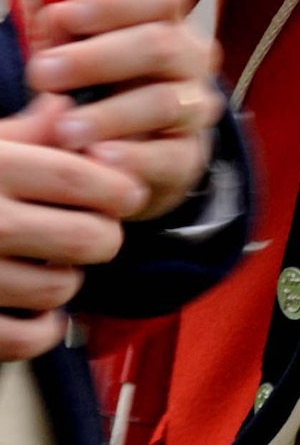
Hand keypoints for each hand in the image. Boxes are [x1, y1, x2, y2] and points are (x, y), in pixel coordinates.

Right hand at [0, 96, 147, 360]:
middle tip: (100, 234)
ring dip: (70, 280)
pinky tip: (42, 314)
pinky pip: (24, 338)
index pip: (80, 178)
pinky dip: (44, 331)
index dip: (118, 188)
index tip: (130, 195)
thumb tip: (67, 106)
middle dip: (106, 237)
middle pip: (86, 238)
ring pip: (60, 288)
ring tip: (60, 266)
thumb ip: (26, 130)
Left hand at [27, 0, 222, 223]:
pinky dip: (133, 158)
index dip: (117, 2)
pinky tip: (98, 158)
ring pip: (164, 102)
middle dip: (97, 59)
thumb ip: (66, 36)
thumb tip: (59, 19)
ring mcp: (195, 107)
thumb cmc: (95, 86)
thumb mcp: (77, 54)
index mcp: (167, 21)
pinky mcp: (189, 156)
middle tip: (44, 74)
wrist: (125, 148)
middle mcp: (191, 58)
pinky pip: (169, 157)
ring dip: (110, 115)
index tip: (68, 17)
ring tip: (64, 129)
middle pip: (160, 45)